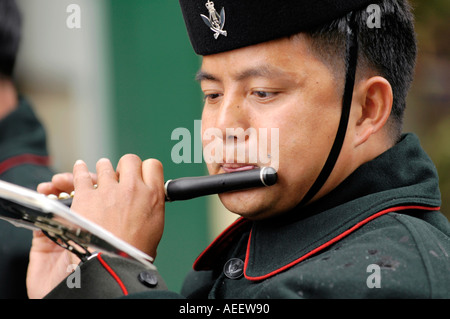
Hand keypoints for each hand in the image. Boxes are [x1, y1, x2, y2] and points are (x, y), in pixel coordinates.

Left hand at [27, 155, 165, 297]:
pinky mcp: (86, 196)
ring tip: (101, 172)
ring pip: (105, 165)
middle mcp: (132, 188)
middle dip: (125, 166)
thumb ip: (152, 208)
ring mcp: (109, 191)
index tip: (141, 174)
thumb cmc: (134, 254)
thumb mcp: (155, 228)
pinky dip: (79, 171)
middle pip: (130, 160)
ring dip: (104, 168)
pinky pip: (81, 175)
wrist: (113, 265)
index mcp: (153, 196)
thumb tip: (149, 203)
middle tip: (121, 175)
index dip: (146, 169)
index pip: (153, 165)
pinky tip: (79, 168)